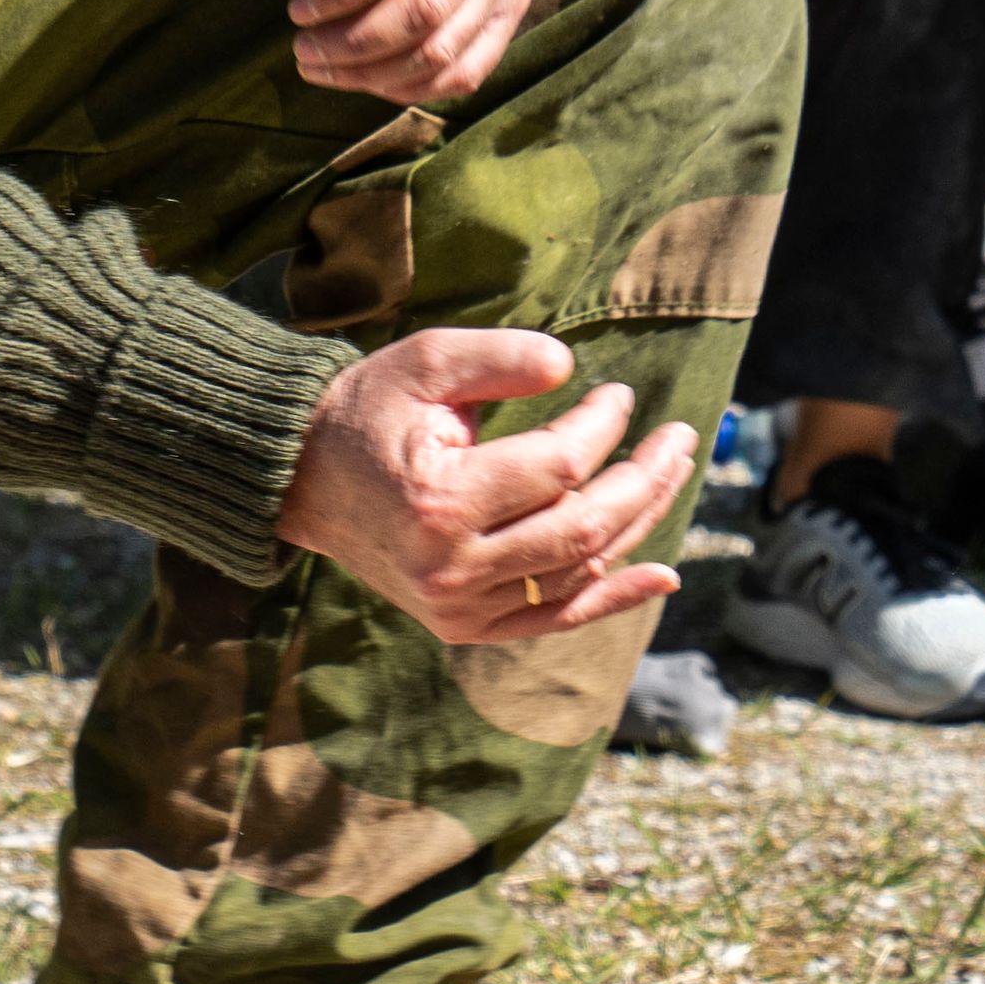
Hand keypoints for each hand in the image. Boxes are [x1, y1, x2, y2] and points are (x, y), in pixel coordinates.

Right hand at [275, 323, 701, 648]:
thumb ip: (499, 358)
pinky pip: (553, 616)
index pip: (557, 468)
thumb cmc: (370, 410)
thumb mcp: (426, 362)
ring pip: (578, 569)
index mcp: (439, 501)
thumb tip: (572, 367)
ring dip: (639, 521)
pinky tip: (662, 574)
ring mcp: (458, 608)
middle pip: (582, 527)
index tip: (620, 395)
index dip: (603, 427)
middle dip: (644, 477)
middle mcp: (450, 568)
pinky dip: (612, 597)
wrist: (302, 481)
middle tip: (681, 435)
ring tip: (673, 471)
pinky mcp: (464, 626)